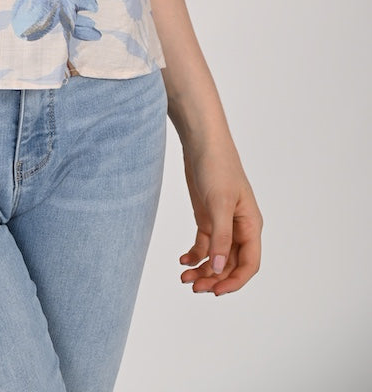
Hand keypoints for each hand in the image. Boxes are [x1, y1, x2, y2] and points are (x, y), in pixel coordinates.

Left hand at [179, 141, 262, 295]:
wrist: (202, 142)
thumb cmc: (217, 167)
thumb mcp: (219, 203)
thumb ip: (220, 237)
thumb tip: (219, 269)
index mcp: (251, 225)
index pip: (249, 263)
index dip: (235, 281)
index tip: (215, 291)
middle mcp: (239, 228)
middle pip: (231, 264)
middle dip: (215, 278)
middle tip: (193, 286)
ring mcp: (223, 223)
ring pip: (216, 258)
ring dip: (203, 270)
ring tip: (184, 277)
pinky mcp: (208, 217)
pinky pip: (204, 245)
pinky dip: (195, 255)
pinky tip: (183, 260)